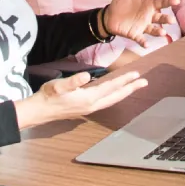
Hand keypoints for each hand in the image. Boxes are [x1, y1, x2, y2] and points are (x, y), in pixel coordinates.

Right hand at [15, 70, 146, 128]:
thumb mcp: (59, 86)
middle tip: (145, 82)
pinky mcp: (86, 109)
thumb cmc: (48, 96)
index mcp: (88, 98)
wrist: (40, 111)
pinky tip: (116, 93)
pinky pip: (106, 101)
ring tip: (134, 86)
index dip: (124, 80)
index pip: (111, 87)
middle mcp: (92, 105)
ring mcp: (90, 109)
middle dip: (131, 88)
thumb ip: (73, 81)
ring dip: (124, 93)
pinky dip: (114, 96)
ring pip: (112, 100)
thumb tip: (87, 77)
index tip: (136, 74)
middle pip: (116, 96)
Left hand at [103, 0, 178, 45]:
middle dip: (166, 19)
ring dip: (158, 32)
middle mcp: (148, 17)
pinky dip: (144, 42)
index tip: (177, 1)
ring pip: (153, 29)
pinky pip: (140, 39)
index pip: (161, 3)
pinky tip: (146, 44)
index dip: (169, 2)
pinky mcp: (134, 34)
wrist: (108, 15)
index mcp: (149, 5)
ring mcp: (142, 26)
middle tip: (171, 20)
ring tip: (163, 32)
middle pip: (160, 18)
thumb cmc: (122, 2)